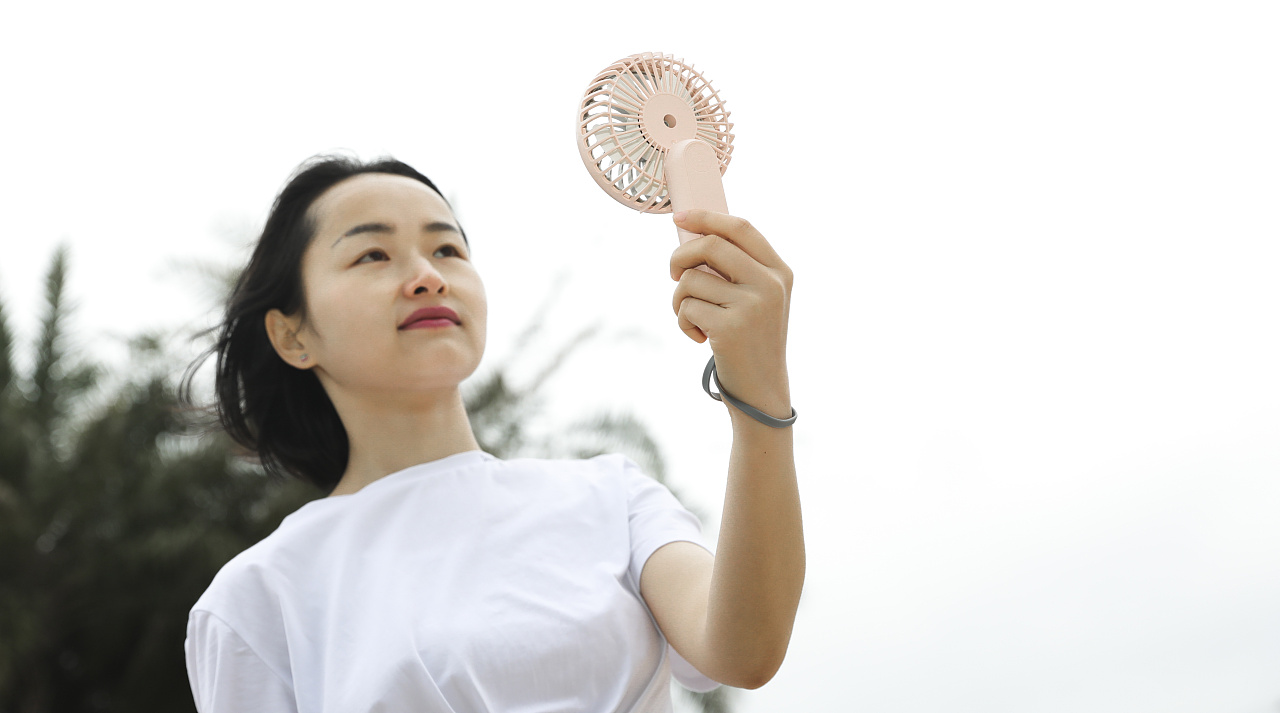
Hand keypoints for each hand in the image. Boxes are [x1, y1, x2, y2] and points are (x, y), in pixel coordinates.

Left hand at [670, 210, 793, 416]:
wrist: (762, 390)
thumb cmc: (751, 341)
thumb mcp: (757, 299)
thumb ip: (736, 268)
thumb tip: (692, 234)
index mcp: (779, 271)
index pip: (741, 228)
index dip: (707, 217)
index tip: (680, 217)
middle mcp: (770, 284)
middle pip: (711, 244)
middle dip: (680, 256)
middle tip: (673, 273)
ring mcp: (752, 305)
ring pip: (691, 279)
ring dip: (680, 299)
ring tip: (694, 319)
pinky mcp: (730, 327)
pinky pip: (687, 307)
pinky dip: (683, 322)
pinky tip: (700, 338)